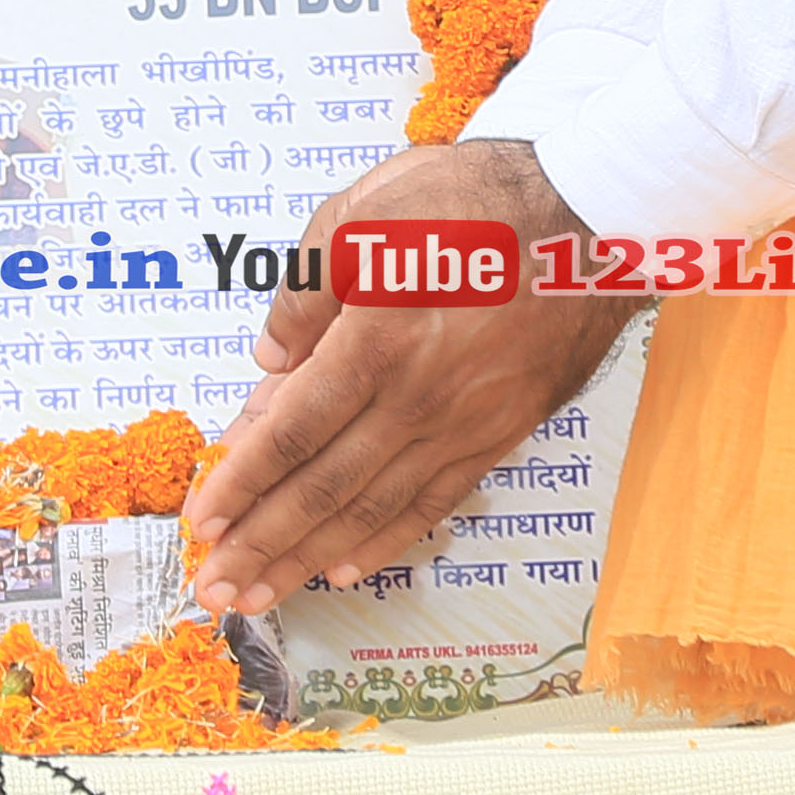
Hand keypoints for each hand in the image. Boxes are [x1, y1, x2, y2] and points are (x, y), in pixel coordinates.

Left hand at [178, 139, 639, 615]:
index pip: (292, 432)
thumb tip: (269, 359)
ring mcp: (462, 423)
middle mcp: (417, 397)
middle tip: (216, 587)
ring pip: (373, 508)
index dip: (241, 483)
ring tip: (263, 592)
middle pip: (324, 488)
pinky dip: (386, 540)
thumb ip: (307, 289)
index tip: (202, 521)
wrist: (592, 219)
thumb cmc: (477, 202)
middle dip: (261, 543)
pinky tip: (346, 566)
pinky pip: (433, 502)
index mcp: (376, 339)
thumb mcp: (364, 211)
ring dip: (310, 558)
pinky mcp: (499, 433)